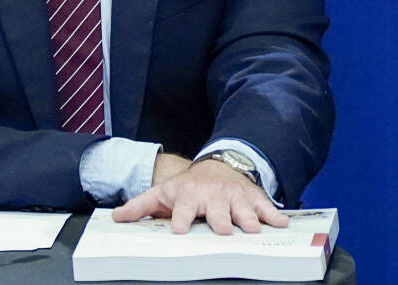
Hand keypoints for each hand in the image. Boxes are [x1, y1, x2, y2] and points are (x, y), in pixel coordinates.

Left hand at [113, 156, 289, 234]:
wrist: (216, 167)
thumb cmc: (188, 186)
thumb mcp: (162, 193)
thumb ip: (140, 206)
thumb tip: (116, 217)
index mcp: (189, 197)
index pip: (183, 209)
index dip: (181, 218)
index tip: (179, 229)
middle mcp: (212, 197)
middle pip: (217, 211)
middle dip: (220, 220)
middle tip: (223, 230)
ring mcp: (234, 197)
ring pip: (242, 209)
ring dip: (247, 219)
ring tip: (251, 229)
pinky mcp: (252, 198)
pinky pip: (265, 206)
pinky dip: (273, 214)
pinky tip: (281, 223)